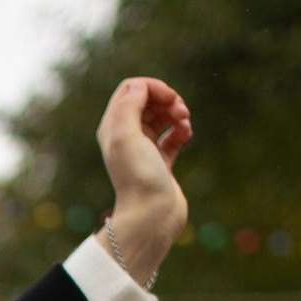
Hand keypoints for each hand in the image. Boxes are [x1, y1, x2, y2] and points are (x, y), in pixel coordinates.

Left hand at [93, 74, 192, 284]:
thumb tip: (139, 86)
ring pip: (162, 116)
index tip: (169, 98)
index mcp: (113, 127)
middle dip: (168, 100)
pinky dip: (182, 130)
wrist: (152, 215)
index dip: (152, 87)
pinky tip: (186, 135)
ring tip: (185, 123)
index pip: (131, 89)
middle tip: (181, 111)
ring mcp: (144, 149)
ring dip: (177, 113)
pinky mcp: (161, 161)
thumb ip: (129, 105)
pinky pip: (173, 135)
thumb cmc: (139, 177)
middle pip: (149, 100)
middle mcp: (126, 136)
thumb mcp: (127, 136)